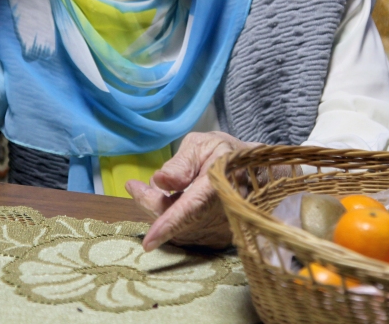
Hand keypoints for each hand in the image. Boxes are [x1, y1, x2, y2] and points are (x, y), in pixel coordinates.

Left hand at [126, 132, 253, 251]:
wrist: (252, 169)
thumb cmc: (224, 154)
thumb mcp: (203, 145)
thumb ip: (181, 163)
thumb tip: (160, 181)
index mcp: (219, 186)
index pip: (192, 210)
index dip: (170, 226)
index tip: (148, 242)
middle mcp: (222, 214)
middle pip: (176, 219)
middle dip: (152, 203)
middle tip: (135, 186)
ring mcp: (221, 230)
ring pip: (178, 228)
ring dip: (160, 209)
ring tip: (154, 187)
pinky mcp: (216, 239)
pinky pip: (186, 232)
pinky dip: (172, 217)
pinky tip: (170, 199)